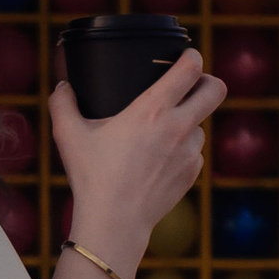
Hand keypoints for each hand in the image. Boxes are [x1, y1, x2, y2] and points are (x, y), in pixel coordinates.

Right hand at [47, 53, 225, 278]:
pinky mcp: (192, 173)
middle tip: (193, 85)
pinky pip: (195, 152)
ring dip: (188, 122)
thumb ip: (62, 103)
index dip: (192, 56)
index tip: (186, 56)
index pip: (191, 69)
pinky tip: (160, 159)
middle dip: (208, 82)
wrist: (114, 222)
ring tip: (162, 133)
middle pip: (216, 90)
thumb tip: (62, 86)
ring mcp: (190, 152)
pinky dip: (182, 150)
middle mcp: (178, 127)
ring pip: (201, 124)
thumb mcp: (68, 135)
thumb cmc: (92, 177)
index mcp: (152, 109)